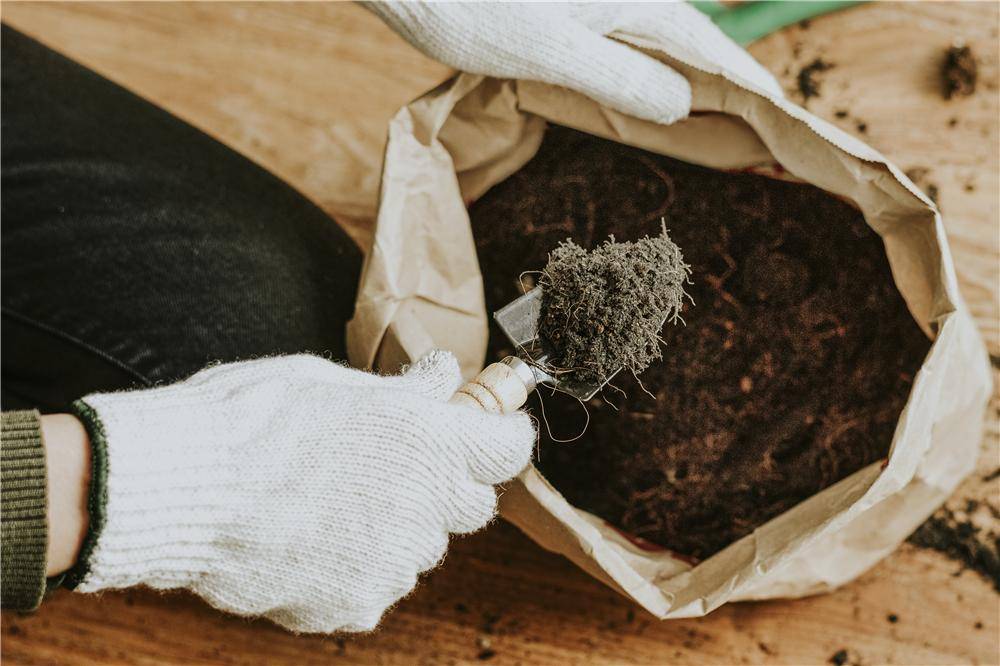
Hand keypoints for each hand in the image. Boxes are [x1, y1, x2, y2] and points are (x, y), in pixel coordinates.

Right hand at [71, 351, 534, 632]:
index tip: (485, 431)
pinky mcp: (356, 603)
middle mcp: (425, 505)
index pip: (509, 449)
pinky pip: (376, 584)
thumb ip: (403, 391)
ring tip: (333, 503)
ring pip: (421, 549)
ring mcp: (393, 563)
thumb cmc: (251, 418)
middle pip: (472, 504)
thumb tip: (443, 378)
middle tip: (397, 464)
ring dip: (397, 528)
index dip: (499, 438)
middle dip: (446, 484)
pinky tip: (310, 540)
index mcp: (429, 440)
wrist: (183, 487)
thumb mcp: (332, 382)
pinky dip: (355, 566)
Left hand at [364, 2, 781, 124]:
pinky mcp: (567, 10)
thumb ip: (618, 78)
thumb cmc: (468, 4)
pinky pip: (625, 42)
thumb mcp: (546, 51)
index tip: (782, 114)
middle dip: (727, 82)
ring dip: (689, 78)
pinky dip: (645, 71)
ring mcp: (594, 1)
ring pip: (659, 41)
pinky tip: (644, 92)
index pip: (707, 46)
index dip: (748, 81)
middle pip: (691, 40)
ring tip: (717, 116)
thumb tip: (682, 103)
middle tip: (761, 124)